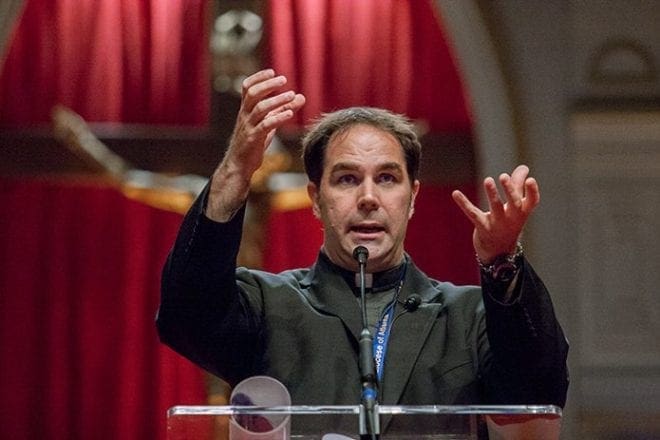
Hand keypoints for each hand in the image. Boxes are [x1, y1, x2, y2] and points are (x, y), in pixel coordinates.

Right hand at [206, 69, 305, 220]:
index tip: (272, 71)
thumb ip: (282, 110)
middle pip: (252, 94)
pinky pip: (265, 126)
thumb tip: (301, 97)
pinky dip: (277, 118)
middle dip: (268, 85)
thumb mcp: (268, 124)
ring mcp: (247, 128)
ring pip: (259, 109)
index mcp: (245, 110)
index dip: (258, 77)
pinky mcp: (253, 140)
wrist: (239, 166)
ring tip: (292, 95)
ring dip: (277, 100)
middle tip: (284, 79)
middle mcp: (244, 116)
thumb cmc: (254, 143)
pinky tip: (289, 113)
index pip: (247, 88)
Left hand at [451, 165, 539, 262]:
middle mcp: (512, 218)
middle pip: (514, 203)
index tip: (530, 180)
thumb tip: (524, 168)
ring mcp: (498, 224)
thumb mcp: (515, 206)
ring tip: (488, 180)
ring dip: (492, 194)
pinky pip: (473, 214)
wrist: (499, 252)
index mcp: (522, 212)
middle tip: (503, 176)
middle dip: (510, 190)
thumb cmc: (509, 223)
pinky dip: (464, 203)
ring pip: (495, 207)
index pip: (532, 202)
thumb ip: (518, 185)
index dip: (532, 191)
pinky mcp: (483, 228)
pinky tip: (455, 193)